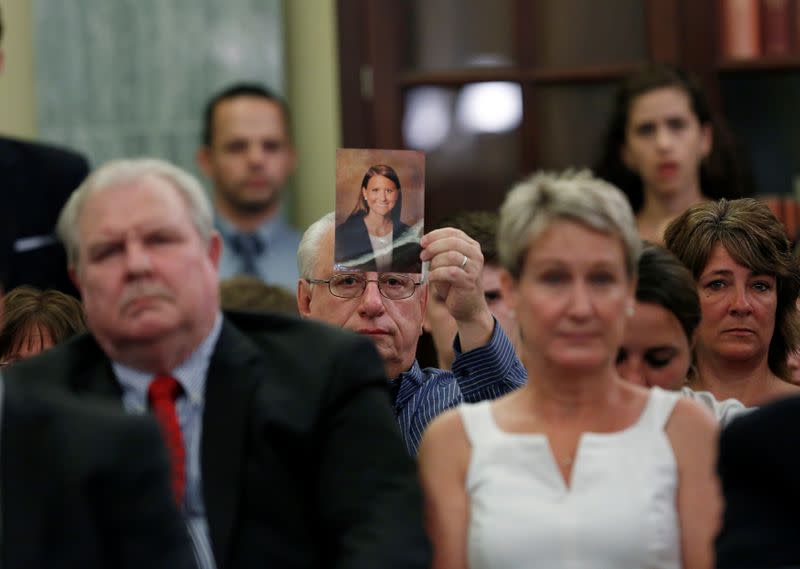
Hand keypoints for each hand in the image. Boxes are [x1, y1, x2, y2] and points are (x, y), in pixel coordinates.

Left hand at [420, 228, 493, 350]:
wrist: (468, 308)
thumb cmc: (454, 285)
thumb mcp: (447, 264)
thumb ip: (440, 253)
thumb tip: (423, 244)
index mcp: (471, 246)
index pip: (453, 232)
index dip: (435, 235)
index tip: (422, 242)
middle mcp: (476, 255)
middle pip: (453, 241)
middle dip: (433, 247)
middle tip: (422, 256)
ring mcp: (474, 268)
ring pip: (451, 256)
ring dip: (435, 261)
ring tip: (428, 269)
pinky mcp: (469, 281)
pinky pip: (450, 272)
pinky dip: (437, 274)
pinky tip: (431, 278)